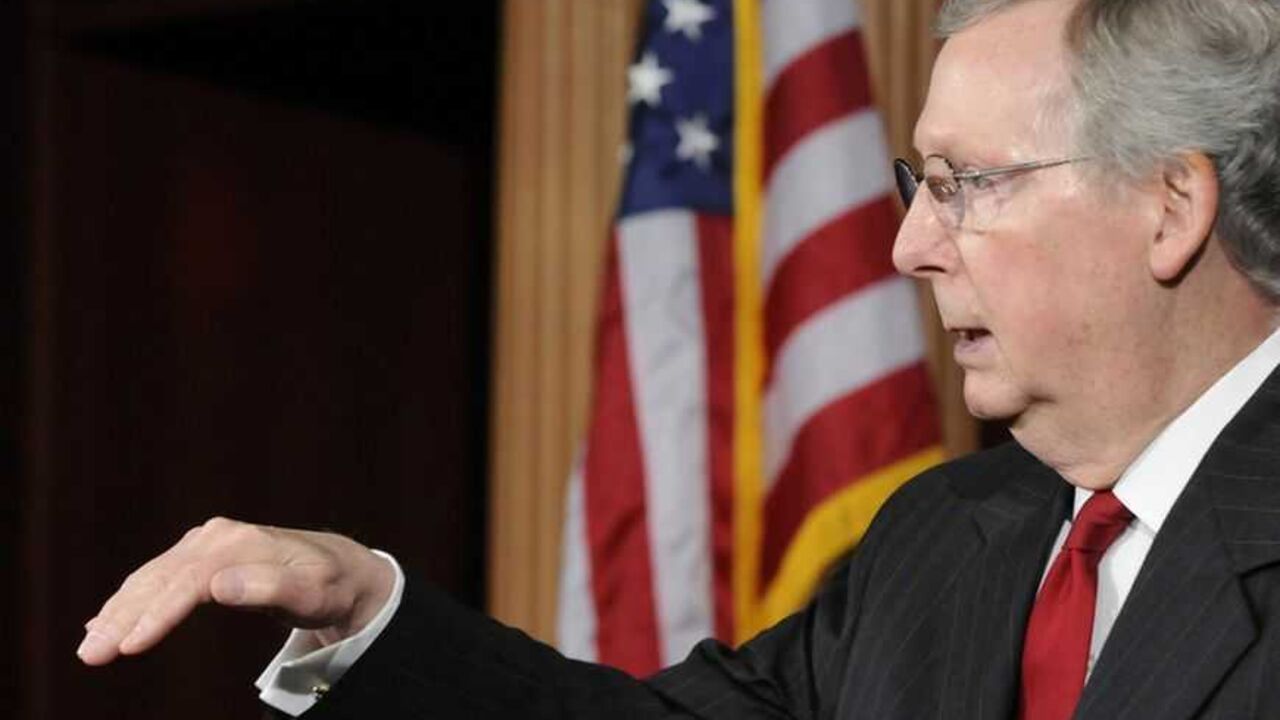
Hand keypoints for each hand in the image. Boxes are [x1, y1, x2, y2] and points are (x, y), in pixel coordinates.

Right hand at [77, 516, 395, 665]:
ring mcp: (205, 543)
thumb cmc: (331, 585)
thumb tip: (219, 586)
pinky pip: (157, 578)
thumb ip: (269, 587)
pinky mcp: (200, 554)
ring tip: (90, 646)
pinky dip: (130, 600)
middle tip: (90, 656)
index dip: (156, 615)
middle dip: (121, 617)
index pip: (187, 582)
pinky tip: (104, 620)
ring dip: (117, 611)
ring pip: (151, 578)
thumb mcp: (312, 591)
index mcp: (240, 543)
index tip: (129, 646)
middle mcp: (216, 537)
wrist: (343, 569)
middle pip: (160, 579)